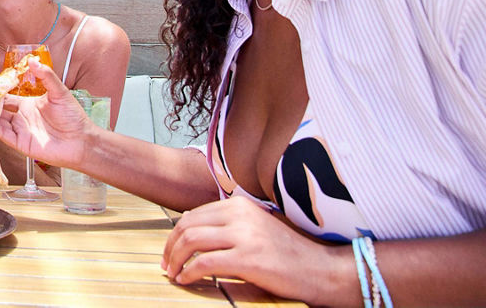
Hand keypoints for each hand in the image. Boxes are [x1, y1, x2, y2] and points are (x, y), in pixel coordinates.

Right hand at [0, 59, 94, 168]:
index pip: (3, 92)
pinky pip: (0, 132)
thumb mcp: (59, 92)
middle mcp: (19, 116)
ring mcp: (18, 130)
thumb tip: (32, 60)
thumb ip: (46, 77)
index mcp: (26, 103)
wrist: (82, 142)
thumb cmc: (73, 117)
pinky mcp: (19, 143)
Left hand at [162, 196, 346, 302]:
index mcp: (239, 205)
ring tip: (173, 272)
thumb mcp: (255, 228)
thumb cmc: (286, 253)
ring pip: (191, 241)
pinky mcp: (247, 258)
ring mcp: (244, 235)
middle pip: (187, 225)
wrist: (319, 269)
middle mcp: (239, 215)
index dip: (175, 234)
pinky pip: (205, 263)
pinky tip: (186, 280)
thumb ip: (226, 224)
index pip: (194, 215)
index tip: (169, 250)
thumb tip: (189, 226)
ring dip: (175, 259)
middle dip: (170, 246)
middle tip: (166, 263)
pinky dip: (190, 272)